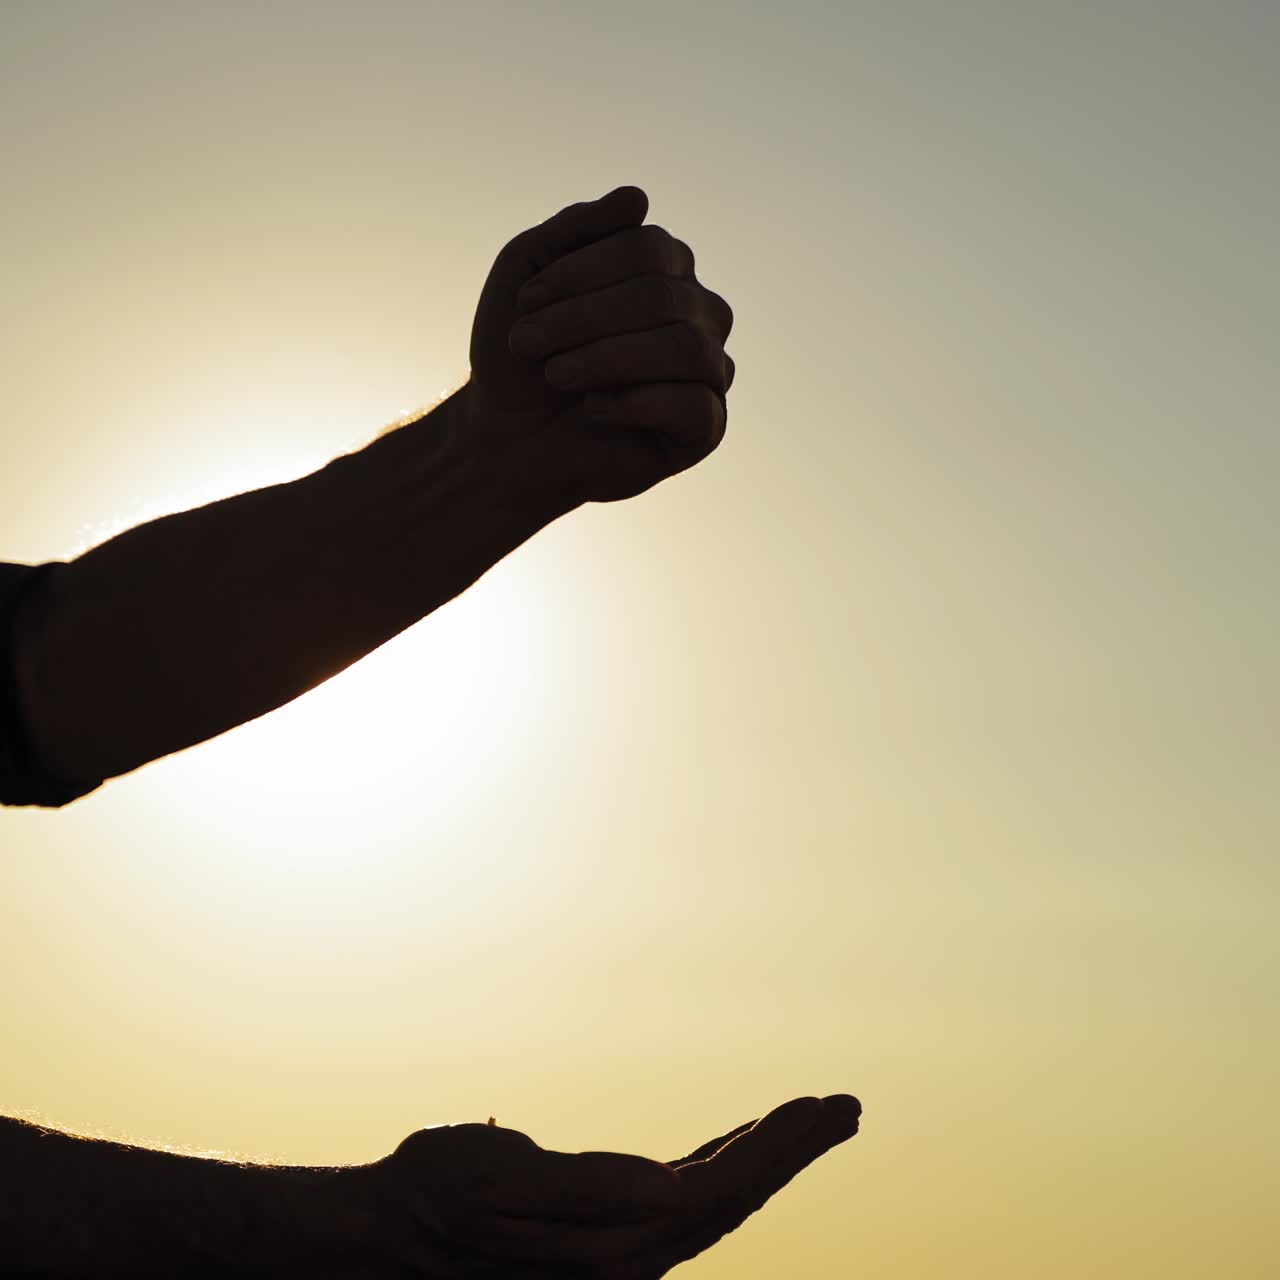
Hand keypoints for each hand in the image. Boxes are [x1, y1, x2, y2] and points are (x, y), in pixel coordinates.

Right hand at [341, 1093, 859, 1277]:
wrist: (391, 1234)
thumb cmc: (439, 1194)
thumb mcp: (504, 1180)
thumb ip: (592, 1192)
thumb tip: (677, 1194)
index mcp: (614, 1247)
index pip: (723, 1194)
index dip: (778, 1151)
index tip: (824, 1107)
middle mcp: (630, 1259)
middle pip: (736, 1200)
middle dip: (794, 1151)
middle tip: (847, 1106)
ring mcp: (623, 1253)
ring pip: (720, 1202)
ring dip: (771, 1156)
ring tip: (818, 1116)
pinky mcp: (610, 1236)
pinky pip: (688, 1200)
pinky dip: (726, 1164)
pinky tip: (742, 1140)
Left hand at [465, 185, 734, 505]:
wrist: (506, 438)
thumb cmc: (519, 355)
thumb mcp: (526, 273)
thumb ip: (575, 229)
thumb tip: (639, 198)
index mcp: (667, 271)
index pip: (650, 248)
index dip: (582, 271)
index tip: (524, 302)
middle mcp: (699, 315)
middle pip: (664, 295)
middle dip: (583, 318)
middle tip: (526, 343)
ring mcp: (708, 372)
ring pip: (687, 347)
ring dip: (606, 358)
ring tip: (555, 375)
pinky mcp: (705, 429)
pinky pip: (695, 405)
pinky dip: (633, 404)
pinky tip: (591, 409)